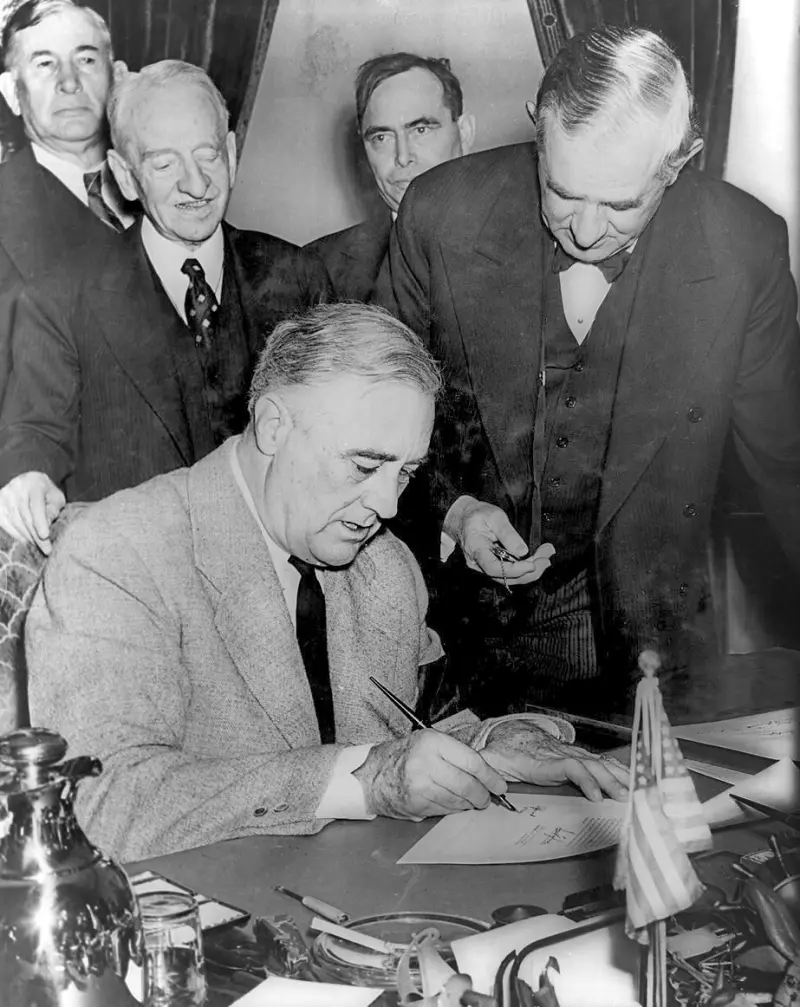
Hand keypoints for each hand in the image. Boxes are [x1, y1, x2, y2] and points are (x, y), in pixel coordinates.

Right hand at [0, 471, 64, 554]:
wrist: (28, 482)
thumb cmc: (46, 493)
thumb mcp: (56, 498)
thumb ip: (53, 510)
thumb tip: (46, 525)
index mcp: (35, 484)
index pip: (36, 506)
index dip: (40, 522)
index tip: (45, 536)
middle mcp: (17, 488)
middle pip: (25, 516)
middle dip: (35, 535)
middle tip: (46, 549)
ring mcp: (5, 496)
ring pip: (14, 521)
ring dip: (26, 537)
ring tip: (37, 546)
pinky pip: (4, 523)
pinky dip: (15, 534)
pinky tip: (24, 541)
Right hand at [354, 728, 508, 819]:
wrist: (372, 775)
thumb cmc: (402, 757)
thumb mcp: (427, 742)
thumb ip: (454, 753)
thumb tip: (485, 771)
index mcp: (432, 742)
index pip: (471, 761)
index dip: (490, 776)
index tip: (499, 785)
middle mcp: (426, 762)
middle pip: (467, 784)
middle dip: (483, 795)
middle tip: (487, 798)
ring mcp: (420, 785)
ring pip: (458, 800)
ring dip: (469, 804)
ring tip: (472, 801)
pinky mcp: (416, 804)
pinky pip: (445, 810)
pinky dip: (454, 809)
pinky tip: (453, 804)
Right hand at [448, 497, 554, 585]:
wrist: (464, 519)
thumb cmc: (478, 515)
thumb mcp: (494, 516)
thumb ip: (507, 533)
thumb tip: (523, 552)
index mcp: (475, 548)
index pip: (494, 568)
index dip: (514, 570)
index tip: (532, 564)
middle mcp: (478, 563)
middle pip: (505, 577)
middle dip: (529, 571)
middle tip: (547, 558)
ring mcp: (484, 567)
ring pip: (509, 578)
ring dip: (530, 571)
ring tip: (546, 556)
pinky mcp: (492, 567)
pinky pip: (509, 573)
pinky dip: (525, 568)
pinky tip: (537, 558)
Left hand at [480, 720, 628, 801]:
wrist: (512, 734)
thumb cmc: (503, 752)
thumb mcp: (490, 760)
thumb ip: (486, 769)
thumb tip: (482, 782)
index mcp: (542, 760)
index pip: (568, 767)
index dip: (583, 779)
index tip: (595, 796)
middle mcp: (561, 755)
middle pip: (589, 765)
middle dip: (609, 781)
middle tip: (624, 797)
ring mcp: (571, 754)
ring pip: (598, 762)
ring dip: (617, 776)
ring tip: (635, 792)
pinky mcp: (577, 757)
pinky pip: (599, 763)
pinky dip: (617, 770)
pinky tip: (632, 779)